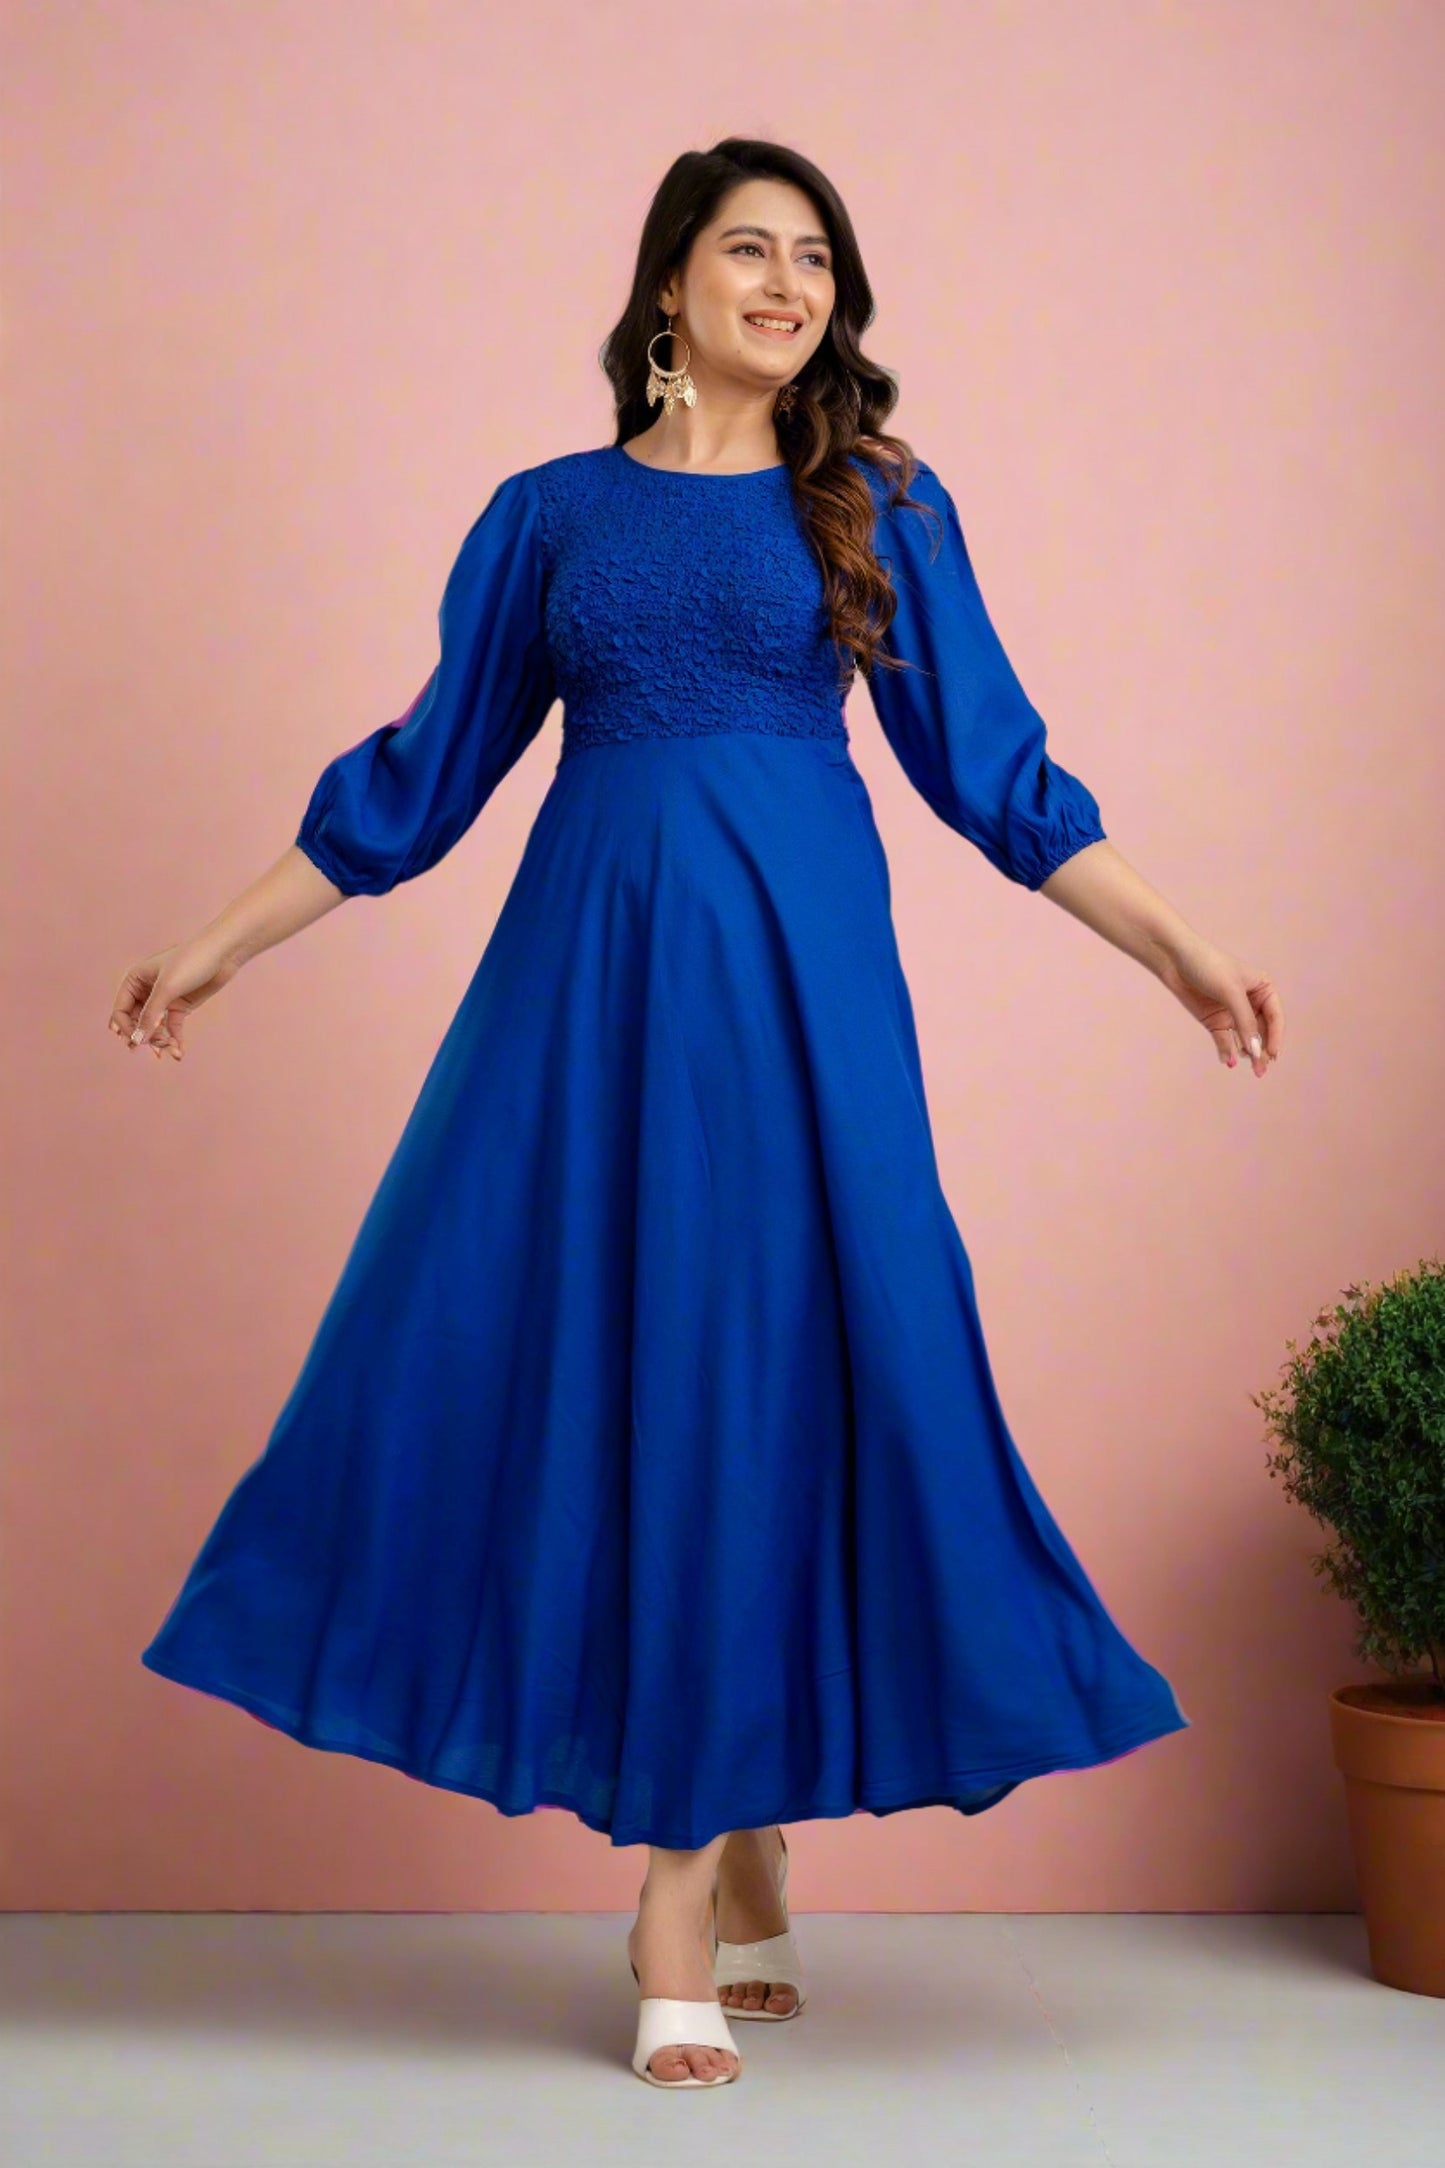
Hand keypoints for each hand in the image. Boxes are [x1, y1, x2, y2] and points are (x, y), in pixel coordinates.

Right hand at [108, 939, 244, 1062]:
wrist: (222, 954)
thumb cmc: (191, 962)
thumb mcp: (166, 988)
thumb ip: (150, 1015)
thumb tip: (136, 1039)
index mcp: (135, 980)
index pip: (121, 1011)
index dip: (126, 1029)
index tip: (137, 1042)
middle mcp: (146, 991)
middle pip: (136, 1022)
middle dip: (144, 1037)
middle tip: (154, 1051)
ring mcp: (164, 1000)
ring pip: (154, 1027)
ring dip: (160, 1042)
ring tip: (171, 1050)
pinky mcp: (180, 1006)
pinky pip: (172, 1028)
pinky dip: (174, 1040)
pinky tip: (178, 1053)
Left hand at [1155, 932, 1282, 1076]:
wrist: (1175, 959)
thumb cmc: (1208, 966)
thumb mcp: (1230, 992)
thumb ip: (1245, 1022)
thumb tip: (1257, 1051)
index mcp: (1263, 989)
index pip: (1275, 1017)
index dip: (1275, 1037)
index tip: (1272, 1054)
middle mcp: (1251, 1002)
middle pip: (1261, 1032)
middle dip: (1262, 1051)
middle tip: (1260, 1071)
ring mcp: (1232, 1013)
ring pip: (1244, 1039)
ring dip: (1247, 1053)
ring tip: (1249, 1067)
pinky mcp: (1215, 1020)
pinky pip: (1225, 1040)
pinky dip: (1227, 1051)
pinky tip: (1228, 1061)